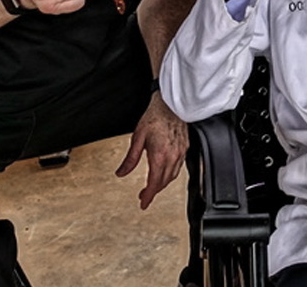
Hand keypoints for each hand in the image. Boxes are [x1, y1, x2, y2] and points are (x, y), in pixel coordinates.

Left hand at [116, 92, 187, 208]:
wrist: (171, 103)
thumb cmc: (155, 116)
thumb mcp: (137, 138)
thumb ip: (130, 159)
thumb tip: (121, 173)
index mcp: (160, 155)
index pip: (154, 183)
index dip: (148, 196)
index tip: (143, 203)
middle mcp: (172, 156)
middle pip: (164, 182)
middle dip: (154, 191)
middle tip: (144, 195)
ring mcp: (181, 152)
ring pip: (173, 176)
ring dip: (163, 183)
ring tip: (153, 185)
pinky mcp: (185, 147)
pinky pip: (179, 167)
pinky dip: (171, 174)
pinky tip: (165, 171)